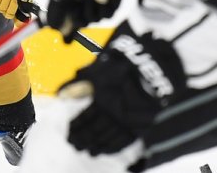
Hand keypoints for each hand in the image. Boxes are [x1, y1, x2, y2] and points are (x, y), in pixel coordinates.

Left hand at [59, 21, 186, 155]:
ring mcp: (127, 121)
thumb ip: (81, 83)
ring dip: (96, 145)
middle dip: (83, 139)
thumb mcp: (100, 70)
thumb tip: (62, 94)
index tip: (69, 134)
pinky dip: (113, 147)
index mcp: (101, 100)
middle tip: (76, 145)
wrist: (154, 69)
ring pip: (108, 138)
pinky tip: (107, 150)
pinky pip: (124, 141)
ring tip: (89, 151)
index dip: (76, 128)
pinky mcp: (140, 125)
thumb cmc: (125, 65)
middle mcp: (112, 114)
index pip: (85, 119)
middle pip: (94, 131)